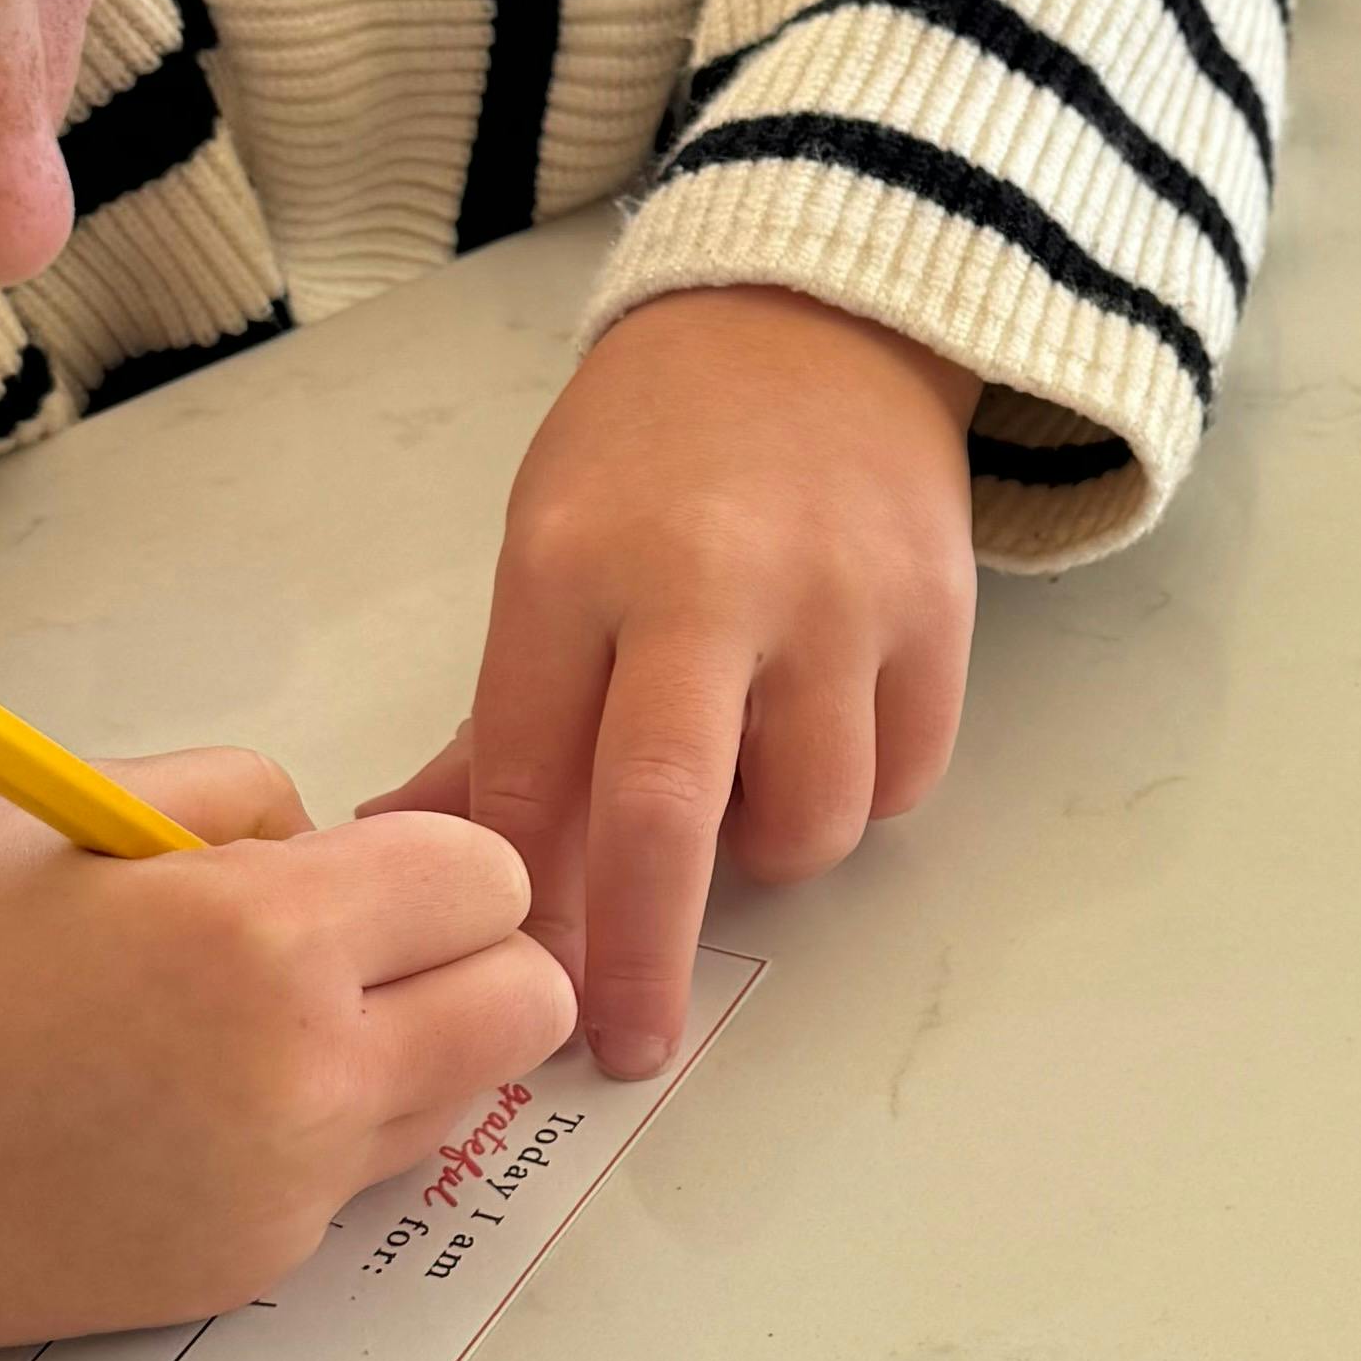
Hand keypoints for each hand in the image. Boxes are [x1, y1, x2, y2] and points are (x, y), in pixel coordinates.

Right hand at [0, 749, 571, 1360]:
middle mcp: (305, 1076)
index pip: (489, 880)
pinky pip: (356, 1179)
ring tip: (254, 1021)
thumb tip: (335, 840)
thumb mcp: (66, 812)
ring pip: (459, 1099)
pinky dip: (319, 1133)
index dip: (433, 859)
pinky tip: (189, 1105)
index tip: (363, 864)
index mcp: (265, 938)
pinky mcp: (249, 1270)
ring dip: (408, 1048)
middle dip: (468, 958)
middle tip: (357, 942)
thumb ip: (240, 806)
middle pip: (525, 1006)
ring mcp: (286, 1192)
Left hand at [369, 286, 979, 1081]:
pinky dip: (856, 795)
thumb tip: (422, 857)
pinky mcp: (938, 613)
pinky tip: (819, 744)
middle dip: (638, 954)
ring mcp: (837, 600)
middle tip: (627, 1044)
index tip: (516, 976)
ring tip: (743, 804)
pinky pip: (899, 778)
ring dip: (767, 855)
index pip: (527, 767)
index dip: (521, 892)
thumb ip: (507, 715)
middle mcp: (708, 583)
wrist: (819, 316)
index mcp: (574, 564)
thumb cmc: (652, 449)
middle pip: (665, 815)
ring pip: (807, 820)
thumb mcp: (547, 545)